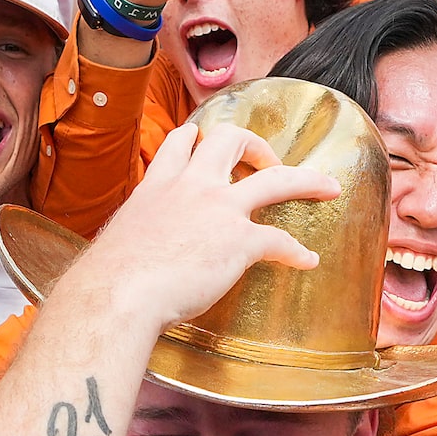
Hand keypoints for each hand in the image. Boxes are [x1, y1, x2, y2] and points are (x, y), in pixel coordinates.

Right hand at [69, 119, 338, 329]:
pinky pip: (281, 241)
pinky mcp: (240, 241)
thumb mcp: (116, 244)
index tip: (206, 142)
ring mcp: (219, 210)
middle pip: (232, 140)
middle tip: (267, 162)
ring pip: (276, 179)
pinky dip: (297, 251)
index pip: (181, 143)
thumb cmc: (107, 282)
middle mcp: (191, 187)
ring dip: (307, 180)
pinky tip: (307, 261)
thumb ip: (131, 243)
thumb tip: (121, 267)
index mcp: (157, 187)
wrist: (118, 295)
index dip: (199, 139)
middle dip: (256, 145)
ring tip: (328, 187)